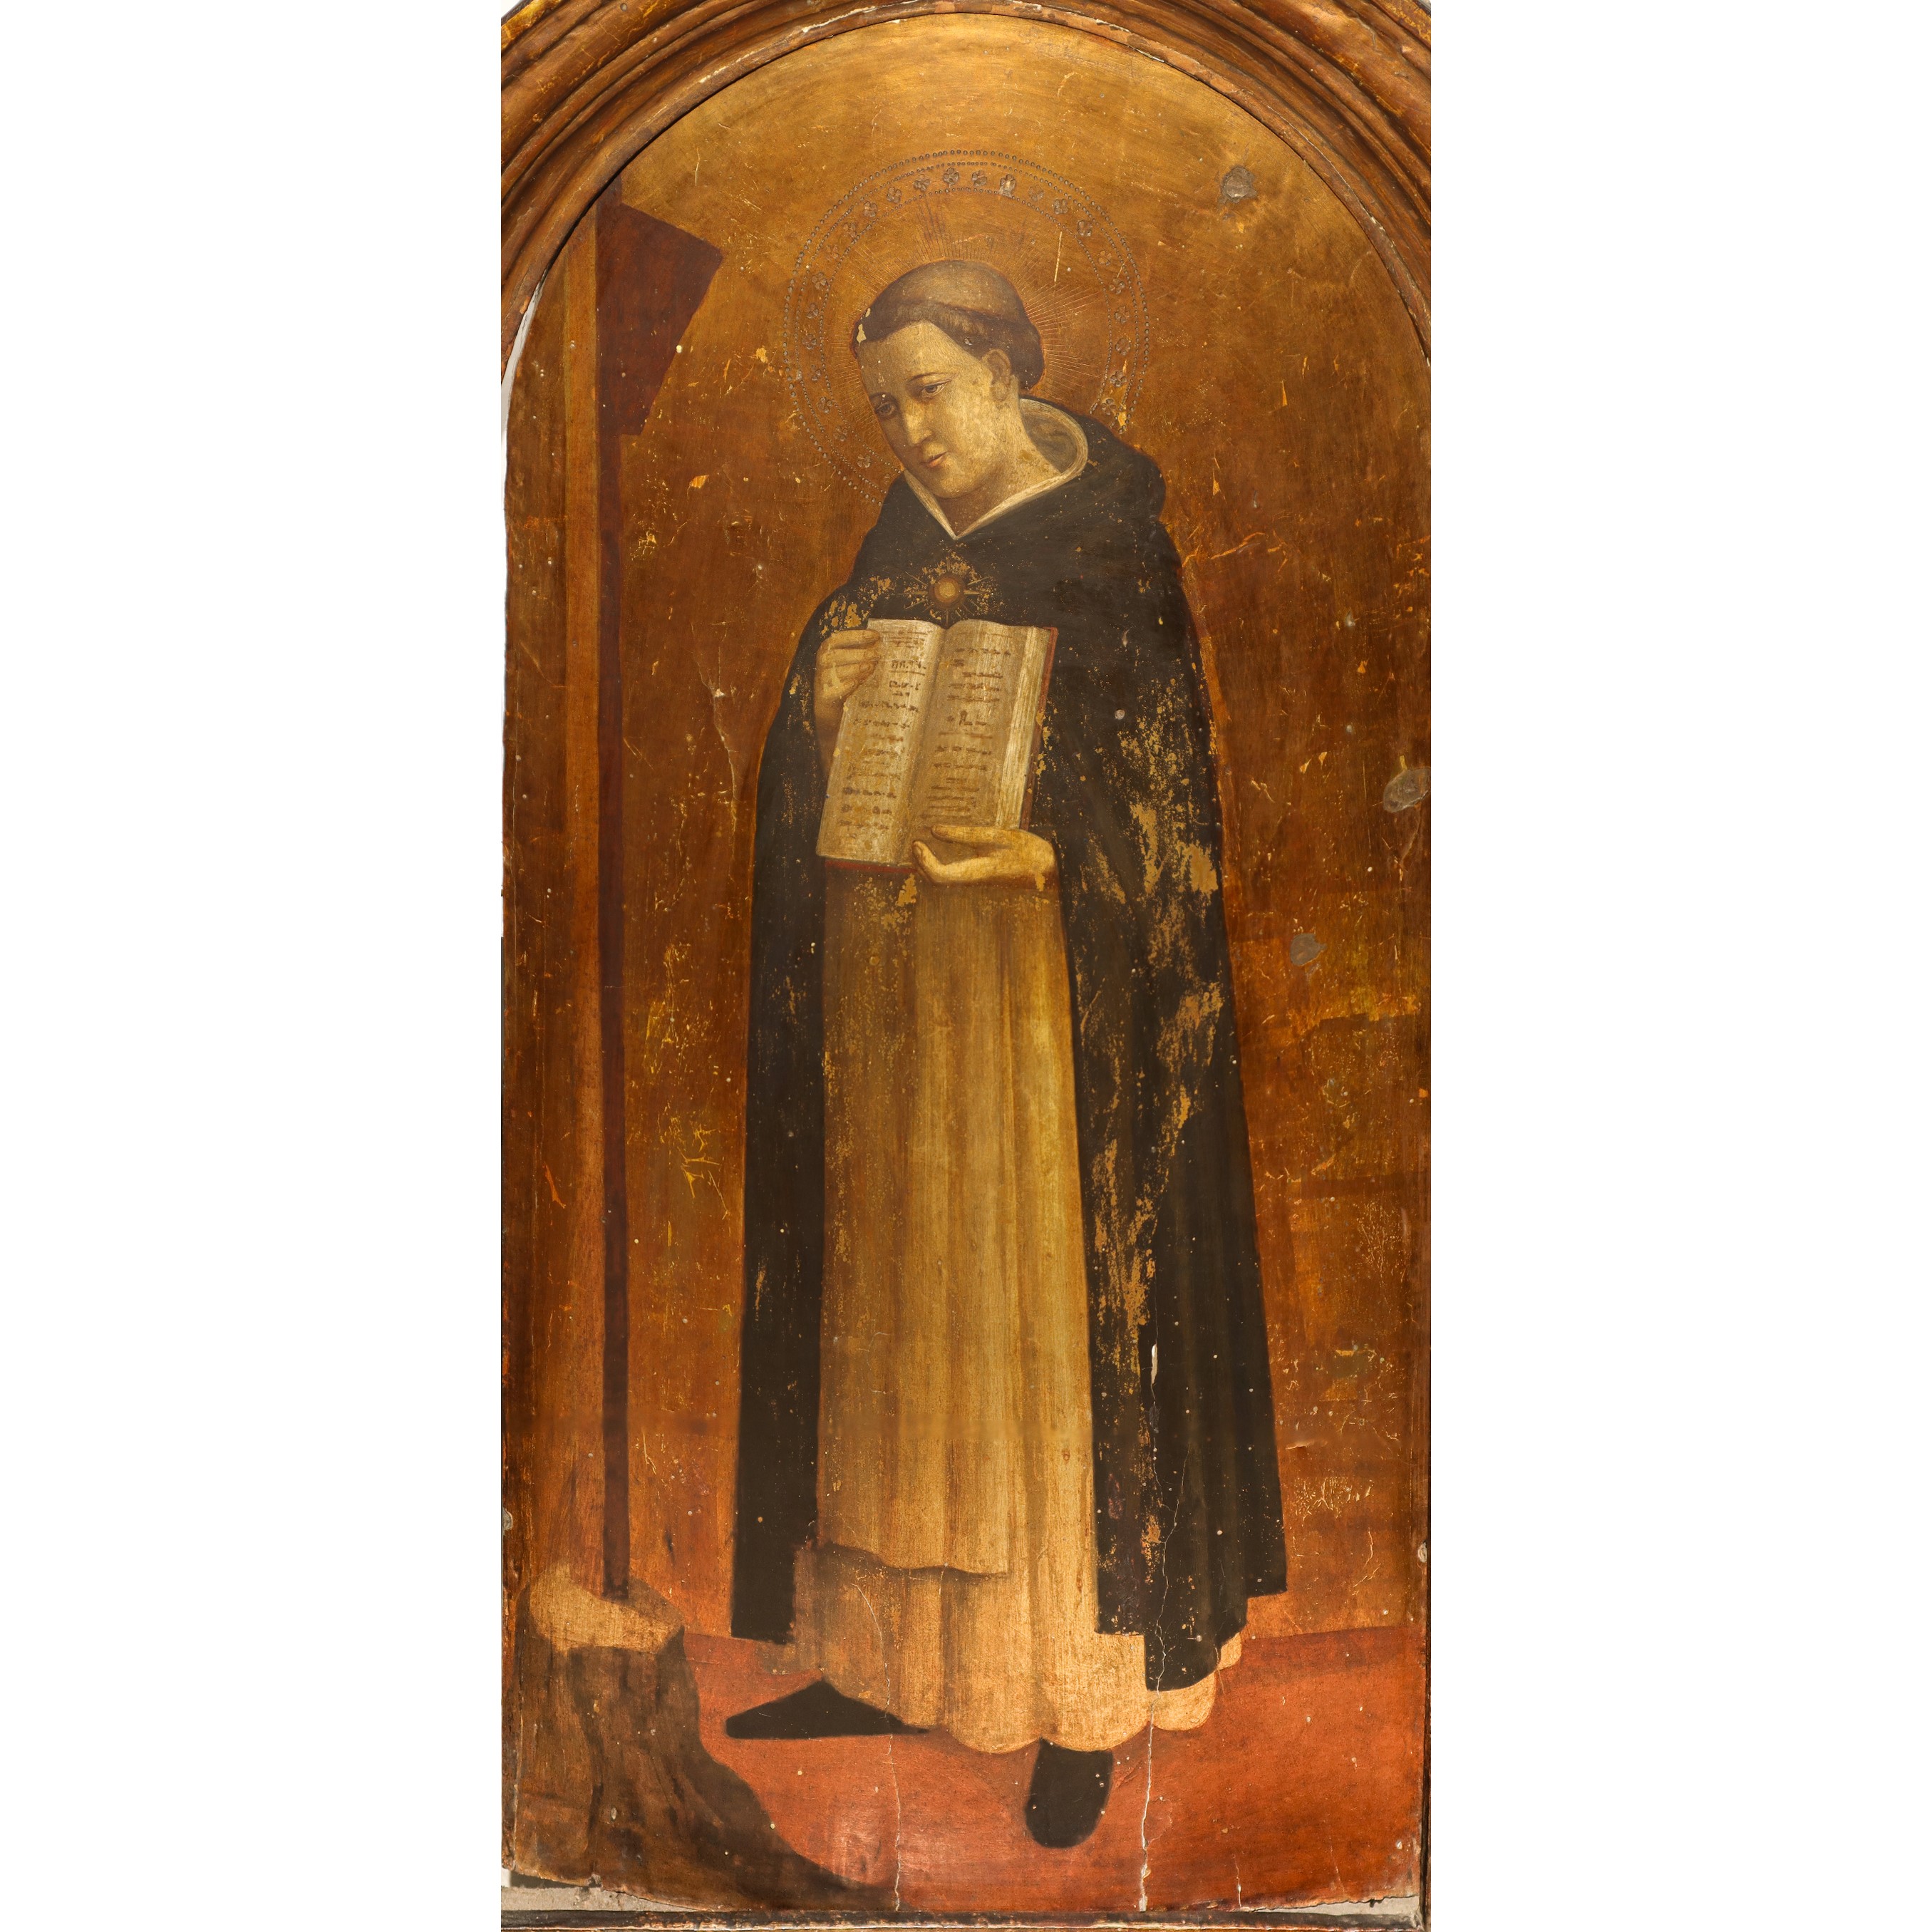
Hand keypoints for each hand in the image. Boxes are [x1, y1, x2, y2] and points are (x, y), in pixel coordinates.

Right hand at [814, 629, 880, 764]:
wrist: (833, 716)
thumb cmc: (847, 685)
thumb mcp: (854, 666)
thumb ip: (864, 654)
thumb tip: (883, 644)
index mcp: (826, 653)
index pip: (837, 638)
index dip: (856, 635)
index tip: (875, 635)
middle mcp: (820, 666)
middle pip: (835, 654)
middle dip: (858, 653)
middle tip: (877, 655)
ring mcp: (821, 683)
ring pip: (835, 671)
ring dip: (854, 668)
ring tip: (870, 669)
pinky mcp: (824, 700)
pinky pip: (834, 691)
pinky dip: (846, 686)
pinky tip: (857, 683)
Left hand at [911, 825, 1057, 890]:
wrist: (1051, 870)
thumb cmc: (1028, 852)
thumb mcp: (997, 836)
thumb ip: (964, 834)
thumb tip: (934, 830)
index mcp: (978, 872)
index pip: (940, 876)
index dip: (923, 862)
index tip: (916, 842)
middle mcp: (973, 881)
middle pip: (937, 881)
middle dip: (921, 864)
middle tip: (915, 842)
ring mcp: (976, 881)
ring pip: (943, 879)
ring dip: (929, 864)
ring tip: (924, 843)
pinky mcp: (979, 877)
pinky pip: (953, 874)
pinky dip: (941, 862)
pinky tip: (942, 846)